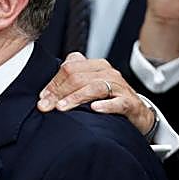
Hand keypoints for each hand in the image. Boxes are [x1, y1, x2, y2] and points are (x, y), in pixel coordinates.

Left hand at [37, 53, 156, 134]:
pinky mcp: (129, 103)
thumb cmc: (108, 99)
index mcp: (96, 66)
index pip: (69, 68)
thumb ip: (70, 83)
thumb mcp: (89, 87)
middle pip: (78, 77)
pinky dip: (105, 105)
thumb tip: (44, 93)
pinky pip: (117, 102)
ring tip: (61, 108)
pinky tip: (94, 109)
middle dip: (59, 92)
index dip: (53, 83)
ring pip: (94, 87)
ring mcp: (120, 87)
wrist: (137, 113)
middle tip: (46, 106)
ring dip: (76, 98)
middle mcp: (108, 73)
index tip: (42, 98)